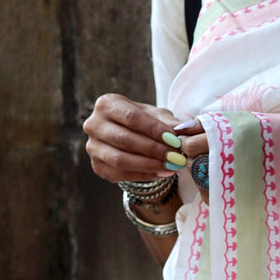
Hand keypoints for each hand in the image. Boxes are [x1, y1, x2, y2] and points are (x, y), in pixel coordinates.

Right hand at [83, 94, 208, 182]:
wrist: (129, 135)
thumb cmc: (144, 121)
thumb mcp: (157, 116)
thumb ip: (170, 122)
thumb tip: (187, 129)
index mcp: (106, 104)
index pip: (132, 117)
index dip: (154, 130)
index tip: (175, 140)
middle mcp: (93, 124)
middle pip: (124, 140)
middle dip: (153, 150)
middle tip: (176, 157)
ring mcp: (92, 146)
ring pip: (120, 159)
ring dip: (149, 165)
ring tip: (171, 167)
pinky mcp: (96, 166)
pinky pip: (120, 174)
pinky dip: (143, 175)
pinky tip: (161, 173)